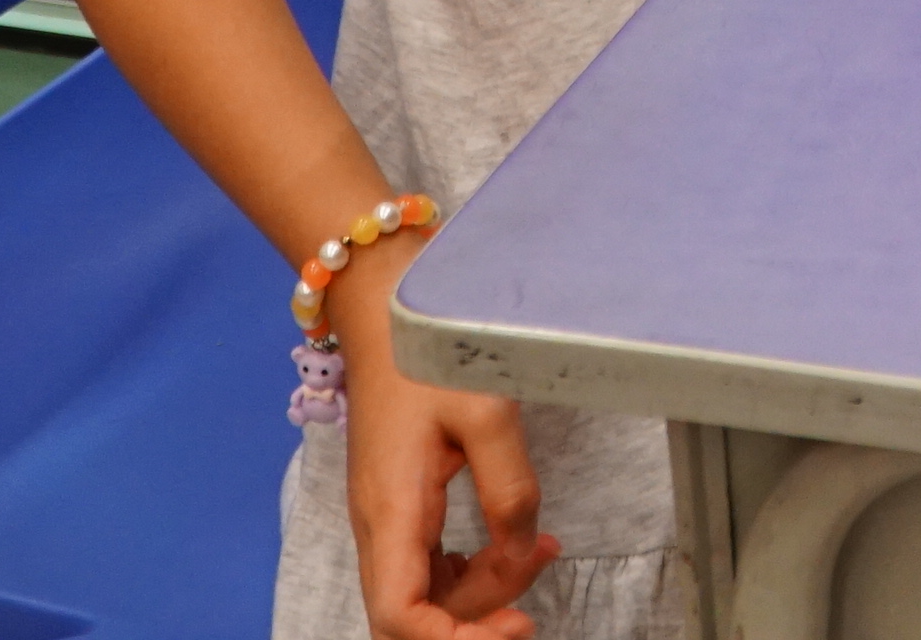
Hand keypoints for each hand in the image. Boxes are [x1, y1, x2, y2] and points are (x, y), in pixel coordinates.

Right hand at [338, 231, 559, 639]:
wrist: (383, 311)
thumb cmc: (427, 354)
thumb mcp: (484, 411)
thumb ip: (510, 487)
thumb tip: (521, 546)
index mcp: (392, 513)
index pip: (400, 617)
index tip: (513, 627)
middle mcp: (378, 528)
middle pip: (412, 615)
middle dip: (474, 621)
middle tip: (537, 588)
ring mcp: (384, 519)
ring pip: (422, 593)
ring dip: (480, 590)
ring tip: (542, 548)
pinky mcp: (399, 506)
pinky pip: (427, 565)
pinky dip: (470, 569)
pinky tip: (513, 542)